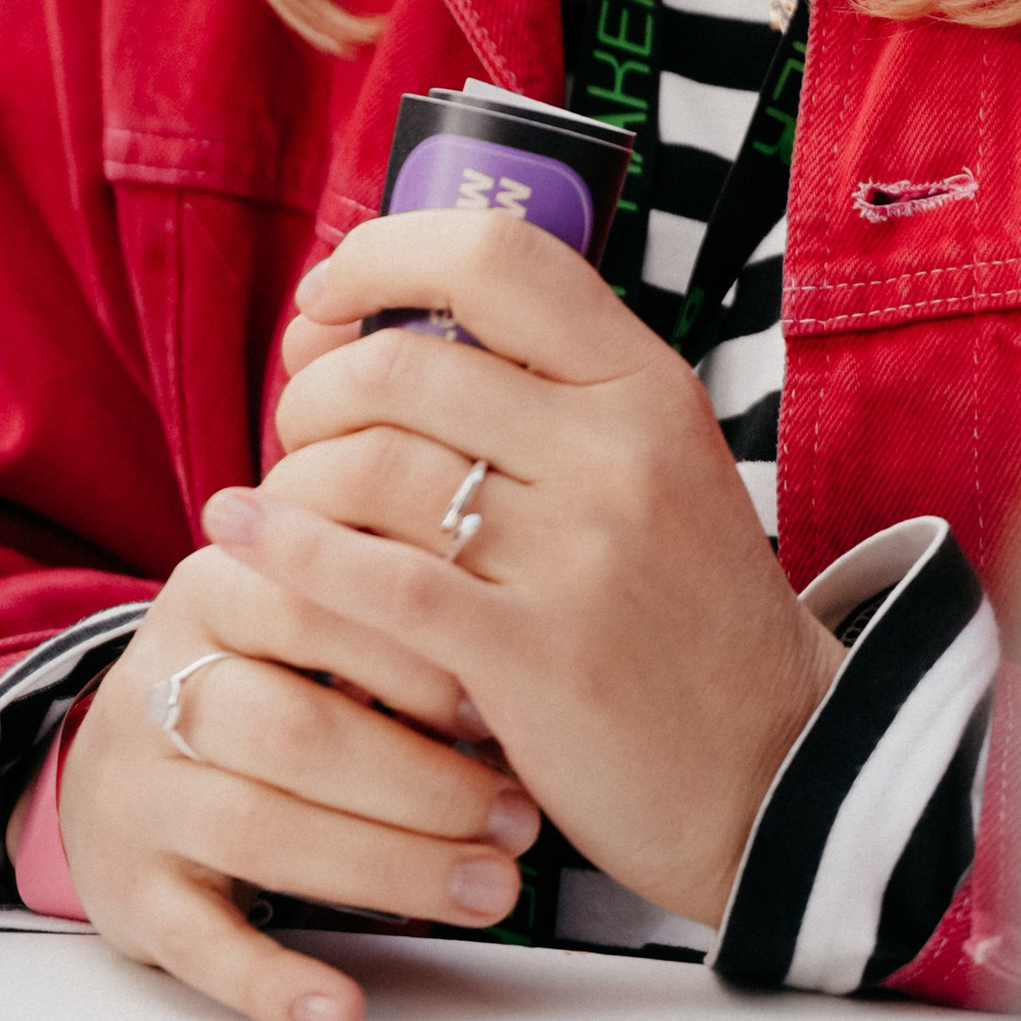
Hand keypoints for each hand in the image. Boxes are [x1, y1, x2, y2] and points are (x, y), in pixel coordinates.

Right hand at [54, 534, 541, 1020]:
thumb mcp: (294, 618)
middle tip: (520, 820)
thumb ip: (380, 616)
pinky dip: (275, 983)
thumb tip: (507, 668)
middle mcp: (155, 686)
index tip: (499, 702)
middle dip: (422, 782)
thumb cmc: (251, 683)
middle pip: (294, 732)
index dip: (410, 660)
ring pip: (260, 831)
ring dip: (387, 868)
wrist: (114, 771)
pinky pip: (201, 946)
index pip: (310, 609)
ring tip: (490, 892)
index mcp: (212, 591)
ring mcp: (136, 796)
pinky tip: (344, 1011)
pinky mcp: (128, 895)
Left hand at [203, 210, 842, 928]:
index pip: (496, 253)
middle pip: (403, 364)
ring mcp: (579, 552)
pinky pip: (373, 580)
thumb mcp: (653, 462)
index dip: (382, 257)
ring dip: (296, 480)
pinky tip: (244, 540)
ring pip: (372, 466)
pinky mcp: (534, 657)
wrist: (776, 767)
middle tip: (300, 434)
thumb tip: (372, 325)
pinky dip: (288, 551)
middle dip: (314, 391)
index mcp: (645, 382)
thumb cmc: (684, 610)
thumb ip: (546, 392)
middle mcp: (618, 448)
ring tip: (286, 507)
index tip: (327, 305)